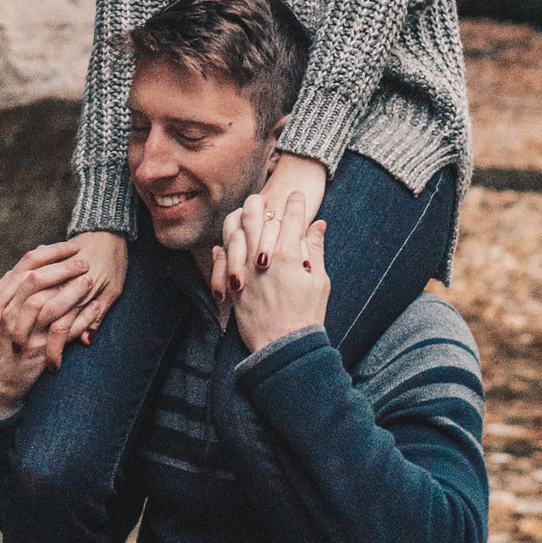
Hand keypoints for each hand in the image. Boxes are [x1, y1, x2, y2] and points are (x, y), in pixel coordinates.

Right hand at [0, 229, 125, 417]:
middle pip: (36, 280)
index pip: (27, 264)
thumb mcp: (3, 312)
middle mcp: (10, 312)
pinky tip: (94, 308)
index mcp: (5, 297)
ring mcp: (23, 332)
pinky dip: (80, 318)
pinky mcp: (38, 351)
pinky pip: (62, 332)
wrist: (1, 380)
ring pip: (47, 305)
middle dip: (63, 267)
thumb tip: (28, 260)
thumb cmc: (5, 342)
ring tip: (90, 280)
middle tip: (85, 260)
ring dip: (71, 290)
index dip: (52, 252)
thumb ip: (13, 285)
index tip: (73, 246)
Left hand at [216, 175, 331, 355]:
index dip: (295, 202)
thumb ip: (316, 250)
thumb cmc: (306, 316)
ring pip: (234, 231)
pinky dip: (224, 244)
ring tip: (245, 213)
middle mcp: (262, 258)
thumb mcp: (319, 282)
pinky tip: (230, 240)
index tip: (296, 195)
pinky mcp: (232, 284)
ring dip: (239, 218)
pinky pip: (221, 255)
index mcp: (289, 256)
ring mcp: (244, 270)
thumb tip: (318, 225)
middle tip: (265, 199)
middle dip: (260, 203)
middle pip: (256, 216)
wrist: (283, 347)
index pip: (292, 217)